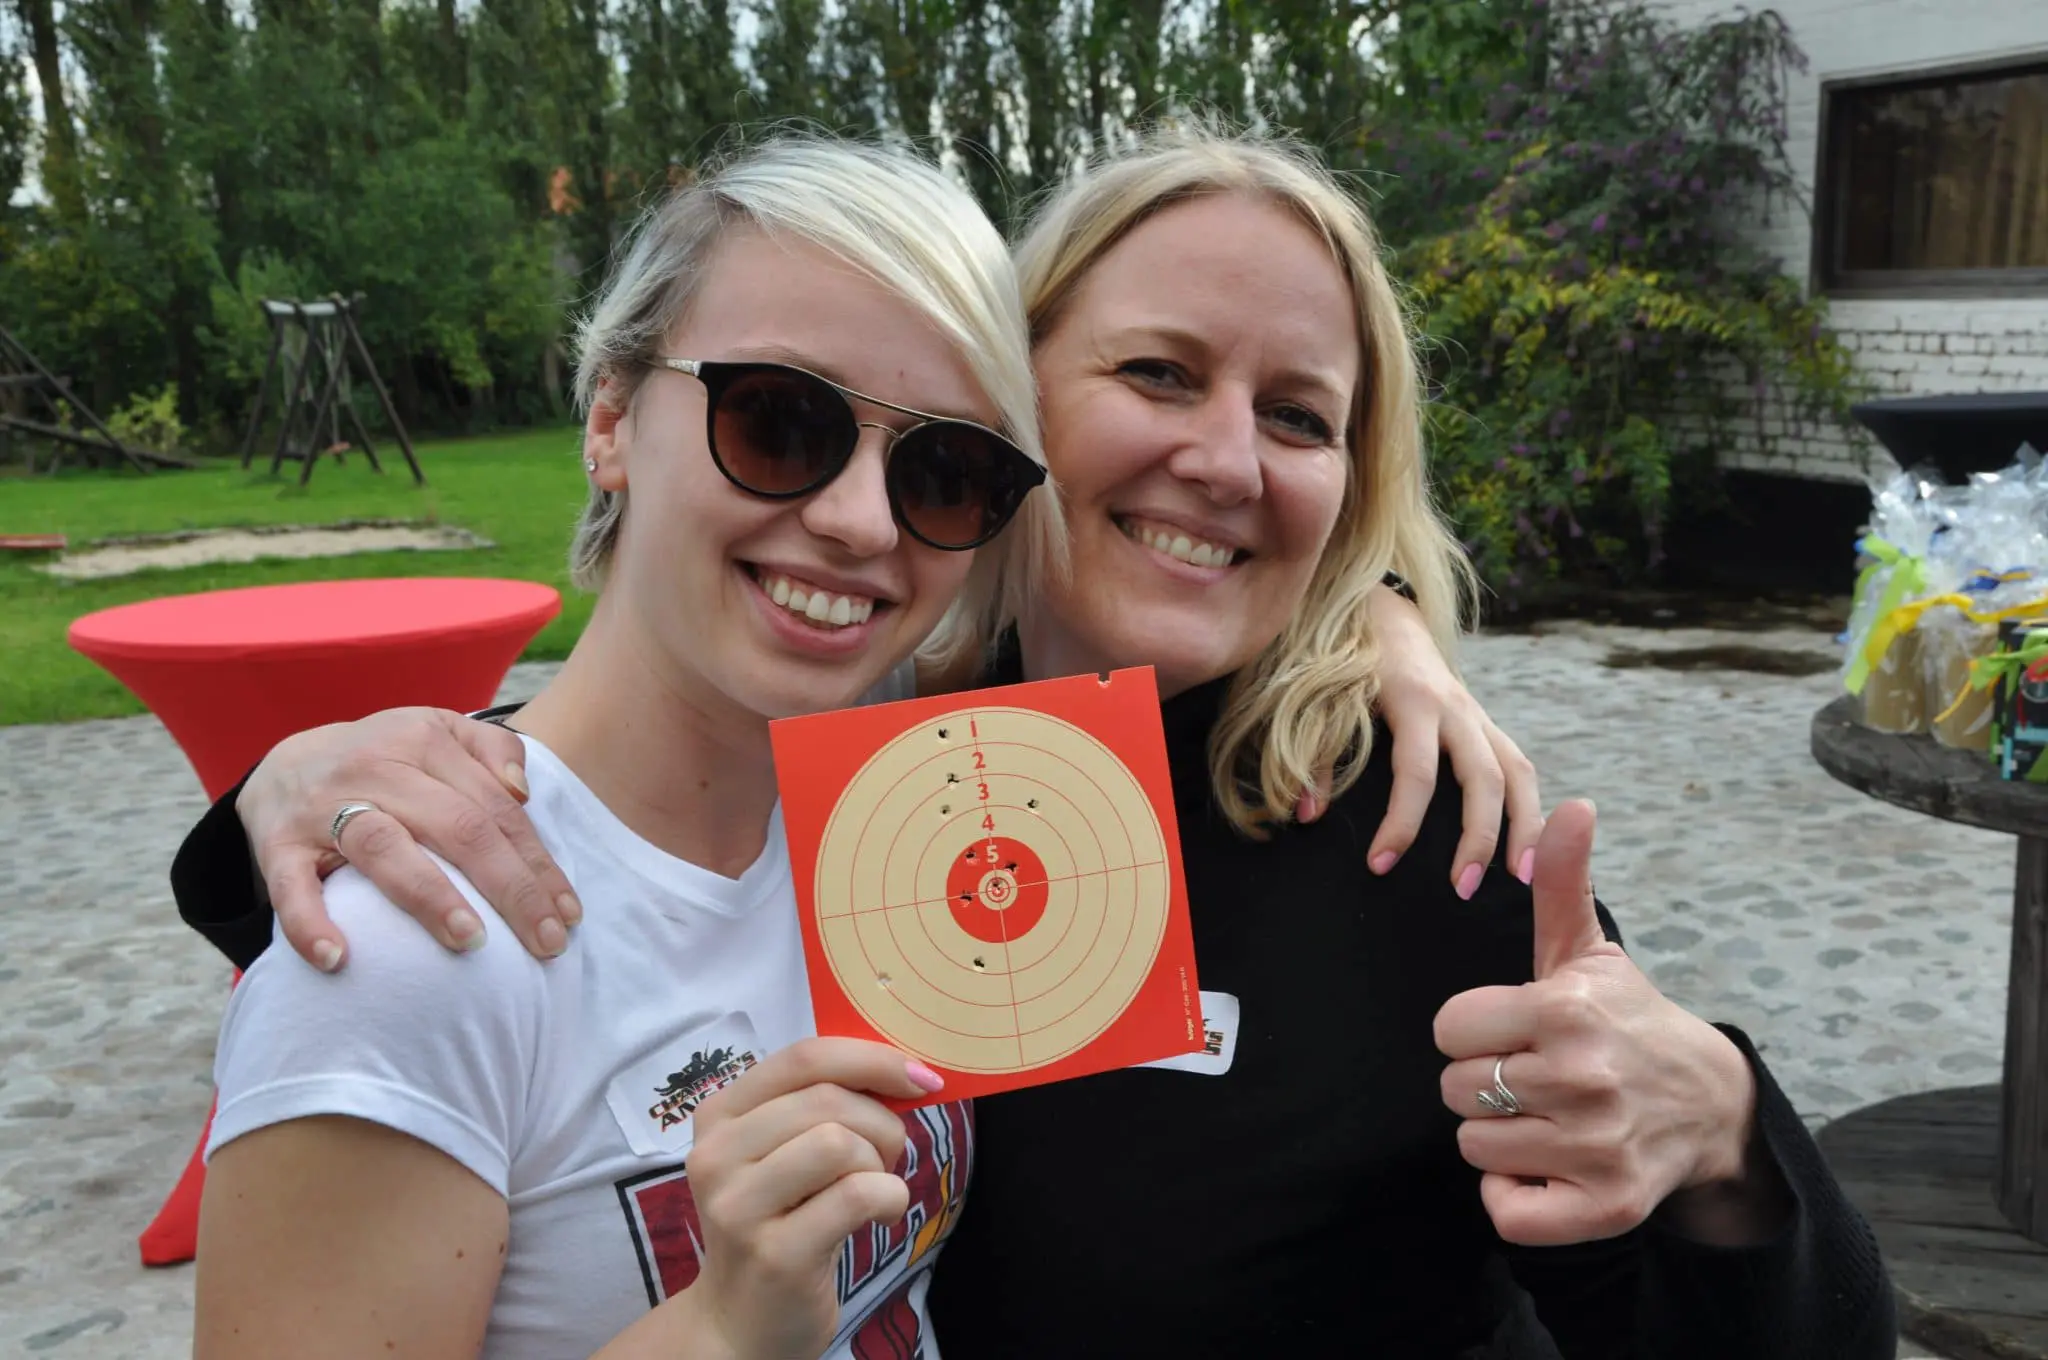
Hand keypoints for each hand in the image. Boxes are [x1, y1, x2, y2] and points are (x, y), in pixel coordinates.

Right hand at [238, 707, 577, 969]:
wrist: (283, 765)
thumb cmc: (384, 760)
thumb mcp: (438, 733)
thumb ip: (492, 751)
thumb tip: (524, 792)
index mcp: (424, 741)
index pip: (496, 808)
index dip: (538, 864)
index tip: (568, 915)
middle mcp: (376, 768)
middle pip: (457, 827)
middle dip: (510, 888)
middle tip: (545, 944)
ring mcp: (324, 806)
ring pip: (384, 846)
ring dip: (429, 896)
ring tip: (470, 941)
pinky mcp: (277, 844)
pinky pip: (291, 886)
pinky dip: (310, 923)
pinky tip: (338, 958)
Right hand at [686, 1039, 945, 1359]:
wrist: (739, 1322)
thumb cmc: (780, 1223)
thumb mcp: (783, 1154)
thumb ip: (822, 1106)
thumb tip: (906, 1070)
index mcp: (720, 1116)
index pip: (803, 1057)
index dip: (871, 1058)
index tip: (920, 1077)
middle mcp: (716, 1155)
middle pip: (827, 1099)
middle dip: (881, 1121)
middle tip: (887, 1155)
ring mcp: (739, 1207)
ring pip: (840, 1143)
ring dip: (879, 1163)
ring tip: (874, 1188)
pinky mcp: (774, 1253)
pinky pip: (857, 1195)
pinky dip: (889, 1198)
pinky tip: (880, 1215)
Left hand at [1298, 586, 1542, 897]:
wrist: (1382, 615)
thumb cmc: (1346, 660)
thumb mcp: (1323, 696)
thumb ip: (1315, 753)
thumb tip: (1306, 813)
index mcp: (1414, 699)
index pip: (1416, 772)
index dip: (1400, 822)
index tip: (1379, 865)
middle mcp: (1456, 707)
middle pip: (1483, 778)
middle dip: (1478, 837)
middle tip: (1463, 891)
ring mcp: (1478, 715)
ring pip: (1518, 773)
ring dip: (1523, 828)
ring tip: (1522, 880)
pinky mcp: (1486, 724)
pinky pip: (1519, 768)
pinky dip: (1529, 808)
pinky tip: (1525, 850)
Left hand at [1432, 801, 1766, 1246]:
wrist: (1709, 1104)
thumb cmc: (1627, 1021)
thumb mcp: (1589, 952)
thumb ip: (1562, 881)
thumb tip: (1570, 805)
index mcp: (1565, 1011)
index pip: (1447, 1028)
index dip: (1471, 1030)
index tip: (1512, 1030)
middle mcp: (1582, 1079)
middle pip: (1455, 1090)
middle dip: (1484, 1083)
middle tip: (1532, 1075)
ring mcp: (1596, 1148)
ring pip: (1475, 1148)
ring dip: (1501, 1137)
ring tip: (1548, 1116)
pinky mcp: (1606, 1208)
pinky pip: (1508, 1211)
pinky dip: (1517, 1197)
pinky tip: (1550, 1167)